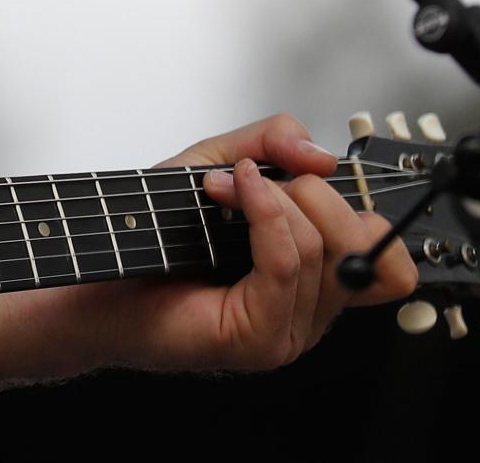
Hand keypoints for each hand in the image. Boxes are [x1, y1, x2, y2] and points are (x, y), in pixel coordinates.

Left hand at [92, 112, 418, 373]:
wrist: (94, 272)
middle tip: (255, 179)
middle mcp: (308, 309)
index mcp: (311, 276)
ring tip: (222, 187)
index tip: (309, 174)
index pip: (386, 254)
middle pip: (362, 242)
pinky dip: (262, 214)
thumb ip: (272, 144)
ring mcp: (286, 329)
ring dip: (272, 198)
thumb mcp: (215, 163)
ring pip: (322, 247)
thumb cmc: (148, 232)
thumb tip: (323, 156)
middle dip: (311, 192)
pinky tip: (228, 192)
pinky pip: (284, 263)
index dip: (360, 207)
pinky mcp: (257, 336)